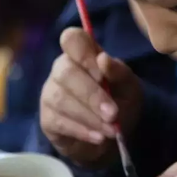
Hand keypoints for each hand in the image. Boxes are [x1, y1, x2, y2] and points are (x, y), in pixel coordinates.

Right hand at [40, 28, 142, 167]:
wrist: (113, 137)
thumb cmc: (120, 102)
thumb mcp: (129, 87)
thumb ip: (119, 72)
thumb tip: (103, 59)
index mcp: (83, 55)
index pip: (71, 38)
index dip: (83, 53)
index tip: (101, 72)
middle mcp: (62, 70)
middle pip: (66, 72)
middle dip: (92, 94)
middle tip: (113, 114)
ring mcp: (51, 93)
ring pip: (61, 99)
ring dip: (89, 116)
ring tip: (111, 130)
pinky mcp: (47, 119)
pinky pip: (59, 121)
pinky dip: (82, 130)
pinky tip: (99, 137)